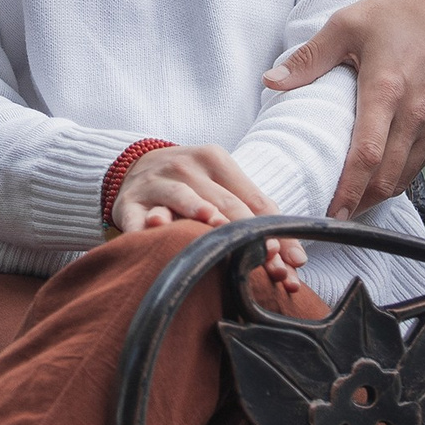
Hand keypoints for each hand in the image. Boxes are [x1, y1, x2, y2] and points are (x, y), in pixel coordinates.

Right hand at [113, 144, 307, 292]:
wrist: (137, 165)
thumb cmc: (193, 184)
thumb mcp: (222, 187)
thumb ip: (257, 217)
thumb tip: (295, 261)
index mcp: (215, 159)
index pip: (252, 201)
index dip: (272, 232)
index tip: (287, 263)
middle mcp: (186, 166)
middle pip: (223, 204)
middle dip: (246, 236)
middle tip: (265, 265)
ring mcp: (156, 181)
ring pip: (181, 197)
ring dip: (197, 211)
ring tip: (212, 226)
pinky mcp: (128, 201)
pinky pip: (135, 216)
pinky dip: (143, 226)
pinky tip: (153, 234)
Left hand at [263, 0, 424, 217]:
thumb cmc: (403, 8)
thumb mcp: (348, 23)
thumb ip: (309, 58)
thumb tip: (273, 80)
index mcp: (386, 89)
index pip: (366, 157)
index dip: (347, 191)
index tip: (329, 210)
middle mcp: (414, 112)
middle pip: (387, 177)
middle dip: (359, 202)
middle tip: (333, 213)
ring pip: (406, 175)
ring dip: (379, 193)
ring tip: (353, 200)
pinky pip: (421, 162)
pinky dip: (400, 176)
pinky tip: (381, 176)